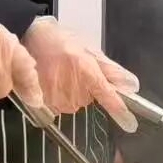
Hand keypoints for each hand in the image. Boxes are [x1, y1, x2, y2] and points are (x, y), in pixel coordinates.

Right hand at [23, 17, 139, 131]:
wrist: (31, 38)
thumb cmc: (61, 42)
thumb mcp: (89, 50)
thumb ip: (111, 70)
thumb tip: (130, 85)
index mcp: (88, 72)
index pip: (108, 97)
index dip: (119, 110)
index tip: (129, 124)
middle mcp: (75, 89)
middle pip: (89, 100)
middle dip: (84, 88)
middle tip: (72, 70)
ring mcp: (59, 98)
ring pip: (74, 103)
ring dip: (69, 92)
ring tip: (59, 74)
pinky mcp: (46, 104)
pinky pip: (60, 106)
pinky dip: (57, 96)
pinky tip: (51, 81)